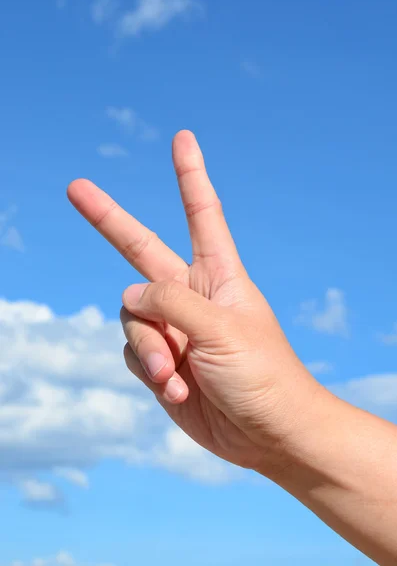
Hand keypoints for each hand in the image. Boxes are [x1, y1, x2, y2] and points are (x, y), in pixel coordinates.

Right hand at [67, 131, 325, 476]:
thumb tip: (127, 295)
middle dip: (107, 219)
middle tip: (75, 187)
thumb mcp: (221, 328)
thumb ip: (170, 303)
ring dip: (148, 348)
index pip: (201, 213)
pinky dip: (149, 371)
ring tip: (176, 374)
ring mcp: (173, 328)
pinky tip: (178, 389)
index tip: (182, 138)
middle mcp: (191, 295)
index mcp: (218, 274)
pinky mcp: (162, 362)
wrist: (268, 435)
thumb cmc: (263, 375)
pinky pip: (133, 354)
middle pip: (139, 250)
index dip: (189, 175)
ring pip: (130, 318)